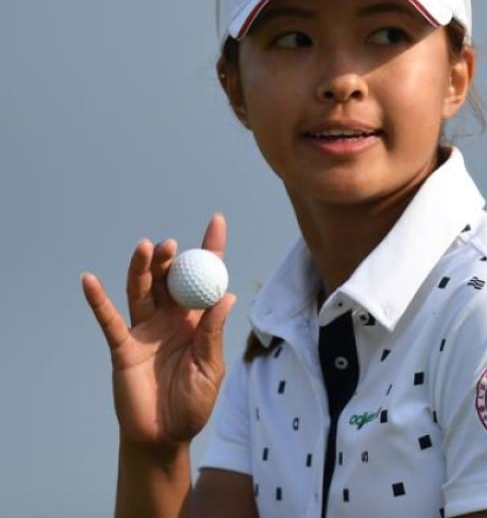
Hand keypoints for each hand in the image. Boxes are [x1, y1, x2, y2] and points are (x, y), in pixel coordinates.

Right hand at [83, 214, 236, 453]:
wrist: (165, 436)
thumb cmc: (193, 404)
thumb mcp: (210, 369)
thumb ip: (213, 333)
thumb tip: (227, 295)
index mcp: (197, 321)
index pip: (205, 279)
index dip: (211, 249)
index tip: (217, 220)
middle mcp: (171, 320)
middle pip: (169, 280)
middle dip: (171, 259)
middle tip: (172, 243)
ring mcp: (145, 331)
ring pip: (141, 291)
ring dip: (142, 269)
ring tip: (146, 247)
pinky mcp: (123, 347)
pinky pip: (109, 321)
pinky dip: (98, 300)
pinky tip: (88, 280)